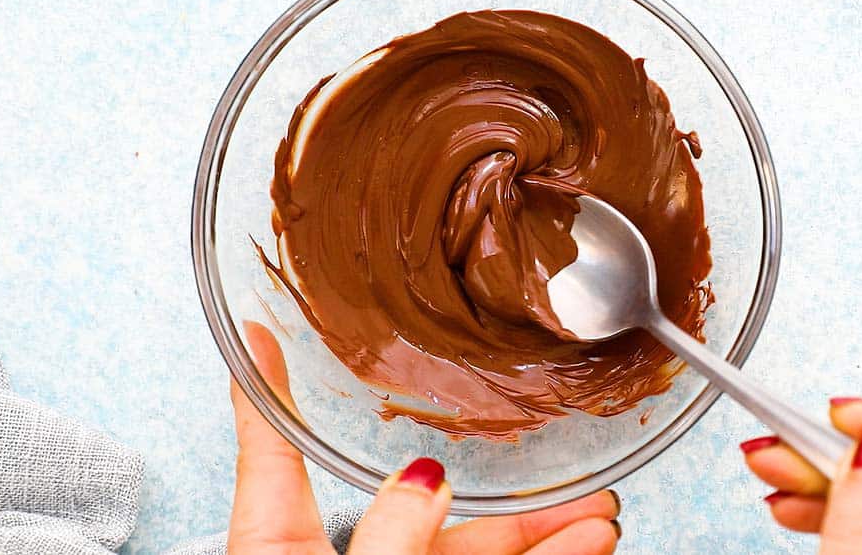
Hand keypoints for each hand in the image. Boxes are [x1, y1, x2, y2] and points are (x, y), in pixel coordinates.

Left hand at [227, 321, 621, 553]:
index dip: (264, 383)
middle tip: (552, 448)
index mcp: (282, 546)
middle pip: (417, 503)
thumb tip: (425, 480)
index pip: (270, 449)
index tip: (261, 328)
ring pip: (478, 546)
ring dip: (546, 527)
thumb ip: (388, 536)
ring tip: (600, 507)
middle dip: (499, 482)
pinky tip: (588, 542)